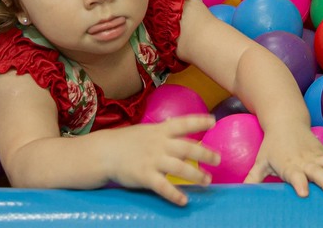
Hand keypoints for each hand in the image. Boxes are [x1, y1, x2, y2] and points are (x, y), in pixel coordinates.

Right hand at [103, 115, 219, 206]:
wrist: (103, 153)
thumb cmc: (126, 142)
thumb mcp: (146, 131)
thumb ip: (162, 131)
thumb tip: (176, 126)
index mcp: (160, 130)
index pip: (183, 123)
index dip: (199, 121)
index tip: (213, 121)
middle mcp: (159, 144)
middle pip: (187, 147)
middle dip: (205, 153)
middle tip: (218, 159)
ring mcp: (152, 160)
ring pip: (180, 167)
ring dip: (196, 175)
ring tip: (207, 181)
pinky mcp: (145, 176)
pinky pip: (163, 187)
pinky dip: (175, 195)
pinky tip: (184, 201)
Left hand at [245, 123, 322, 196]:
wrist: (285, 120)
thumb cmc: (271, 146)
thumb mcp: (261, 161)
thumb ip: (253, 179)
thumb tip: (240, 193)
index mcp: (288, 164)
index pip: (293, 175)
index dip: (298, 183)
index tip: (304, 193)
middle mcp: (304, 160)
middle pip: (316, 171)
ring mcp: (316, 156)